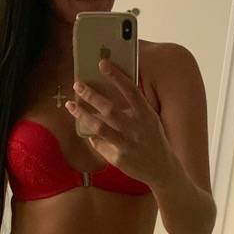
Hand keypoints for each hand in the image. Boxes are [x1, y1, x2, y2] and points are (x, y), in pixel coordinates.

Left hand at [67, 59, 173, 185]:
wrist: (162, 169)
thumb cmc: (152, 139)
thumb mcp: (149, 120)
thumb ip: (134, 107)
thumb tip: (108, 92)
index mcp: (146, 114)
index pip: (131, 90)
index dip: (116, 76)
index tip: (102, 63)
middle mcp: (137, 128)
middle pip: (110, 108)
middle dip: (91, 95)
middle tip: (77, 84)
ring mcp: (127, 144)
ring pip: (99, 127)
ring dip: (82, 114)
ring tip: (70, 104)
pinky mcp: (119, 158)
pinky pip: (99, 143)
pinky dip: (91, 135)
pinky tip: (85, 129)